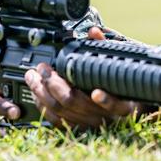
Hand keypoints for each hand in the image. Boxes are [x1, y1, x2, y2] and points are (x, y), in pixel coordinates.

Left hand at [23, 27, 139, 130]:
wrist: (127, 108)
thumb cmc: (122, 86)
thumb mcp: (118, 67)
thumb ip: (104, 49)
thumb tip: (93, 31)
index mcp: (121, 103)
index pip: (109, 102)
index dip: (100, 97)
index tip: (81, 85)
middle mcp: (104, 117)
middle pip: (72, 102)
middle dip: (51, 83)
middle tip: (41, 69)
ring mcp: (89, 125)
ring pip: (60, 111)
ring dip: (42, 93)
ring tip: (33, 77)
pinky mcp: (78, 129)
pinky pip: (56, 121)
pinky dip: (43, 107)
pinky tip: (36, 94)